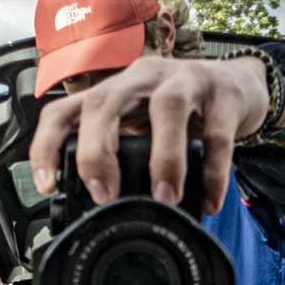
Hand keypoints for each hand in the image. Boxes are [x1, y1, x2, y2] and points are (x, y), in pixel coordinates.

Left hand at [29, 55, 269, 214]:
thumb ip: (112, 154)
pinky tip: (209, 201)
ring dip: (162, 156)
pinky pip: (217, 134)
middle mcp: (140, 78)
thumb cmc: (174, 112)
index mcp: (110, 91)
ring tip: (163, 198)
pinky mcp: (225, 95)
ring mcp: (184, 81)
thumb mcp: (134, 125)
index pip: (62, 111)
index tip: (48, 186)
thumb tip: (91, 206)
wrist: (237, 83)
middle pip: (103, 103)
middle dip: (96, 152)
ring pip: (167, 107)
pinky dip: (212, 171)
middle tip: (103, 195)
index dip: (47, 147)